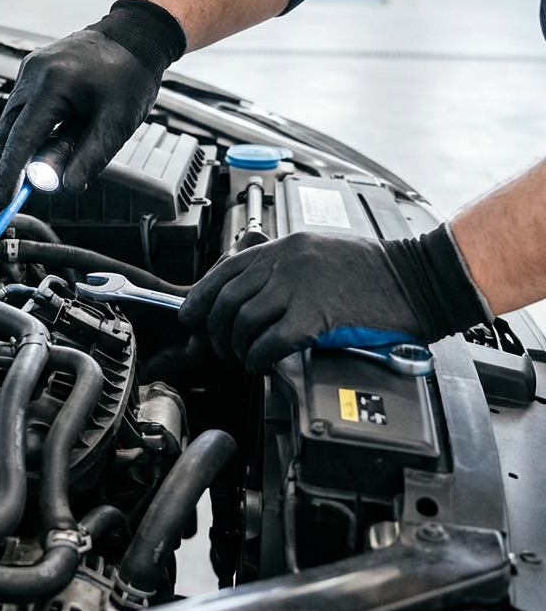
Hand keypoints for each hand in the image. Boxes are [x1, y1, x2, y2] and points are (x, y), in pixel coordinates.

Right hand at [0, 0, 185, 205]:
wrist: (136, 35)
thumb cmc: (130, 73)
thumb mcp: (116, 123)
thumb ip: (89, 158)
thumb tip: (67, 187)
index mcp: (52, 86)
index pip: (20, 140)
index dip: (11, 173)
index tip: (5, 198)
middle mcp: (33, 74)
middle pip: (9, 131)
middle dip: (24, 157)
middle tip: (53, 171)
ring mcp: (31, 68)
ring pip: (16, 119)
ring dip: (34, 139)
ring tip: (73, 136)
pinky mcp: (34, 68)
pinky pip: (26, 105)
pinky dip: (39, 122)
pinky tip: (69, 120)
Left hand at [178, 226, 487, 372]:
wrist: (420, 278)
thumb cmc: (378, 270)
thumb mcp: (322, 252)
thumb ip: (287, 267)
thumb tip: (255, 291)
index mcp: (286, 246)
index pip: (226, 268)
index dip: (201, 295)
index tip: (190, 313)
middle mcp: (286, 263)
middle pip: (228, 298)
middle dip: (216, 329)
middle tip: (220, 348)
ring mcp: (300, 288)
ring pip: (242, 321)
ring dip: (236, 348)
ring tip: (244, 359)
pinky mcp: (315, 316)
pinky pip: (269, 342)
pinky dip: (258, 358)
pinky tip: (262, 364)